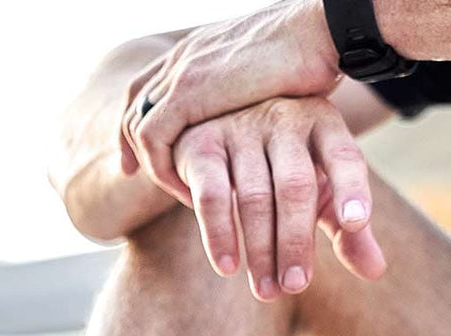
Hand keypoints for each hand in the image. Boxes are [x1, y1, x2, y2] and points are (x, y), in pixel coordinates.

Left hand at [121, 1, 340, 200]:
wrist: (321, 30)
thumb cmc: (312, 53)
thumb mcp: (266, 76)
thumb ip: (246, 96)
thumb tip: (256, 118)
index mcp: (197, 48)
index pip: (148, 85)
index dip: (138, 117)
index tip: (140, 149)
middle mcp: (182, 57)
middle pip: (133, 104)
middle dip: (129, 143)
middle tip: (132, 175)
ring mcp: (182, 72)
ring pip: (138, 127)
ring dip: (152, 164)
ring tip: (176, 190)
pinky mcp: (188, 92)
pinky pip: (154, 140)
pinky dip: (162, 169)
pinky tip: (188, 190)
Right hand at [173, 97, 385, 298]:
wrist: (218, 120)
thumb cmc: (281, 165)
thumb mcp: (320, 190)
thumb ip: (347, 227)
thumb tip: (376, 272)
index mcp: (324, 125)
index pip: (345, 157)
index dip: (352, 189)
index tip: (356, 223)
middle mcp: (285, 120)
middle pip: (295, 186)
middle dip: (296, 242)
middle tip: (295, 287)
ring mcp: (241, 129)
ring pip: (254, 197)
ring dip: (260, 251)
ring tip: (267, 292)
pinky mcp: (202, 145)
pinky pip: (212, 196)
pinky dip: (219, 234)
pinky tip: (228, 267)